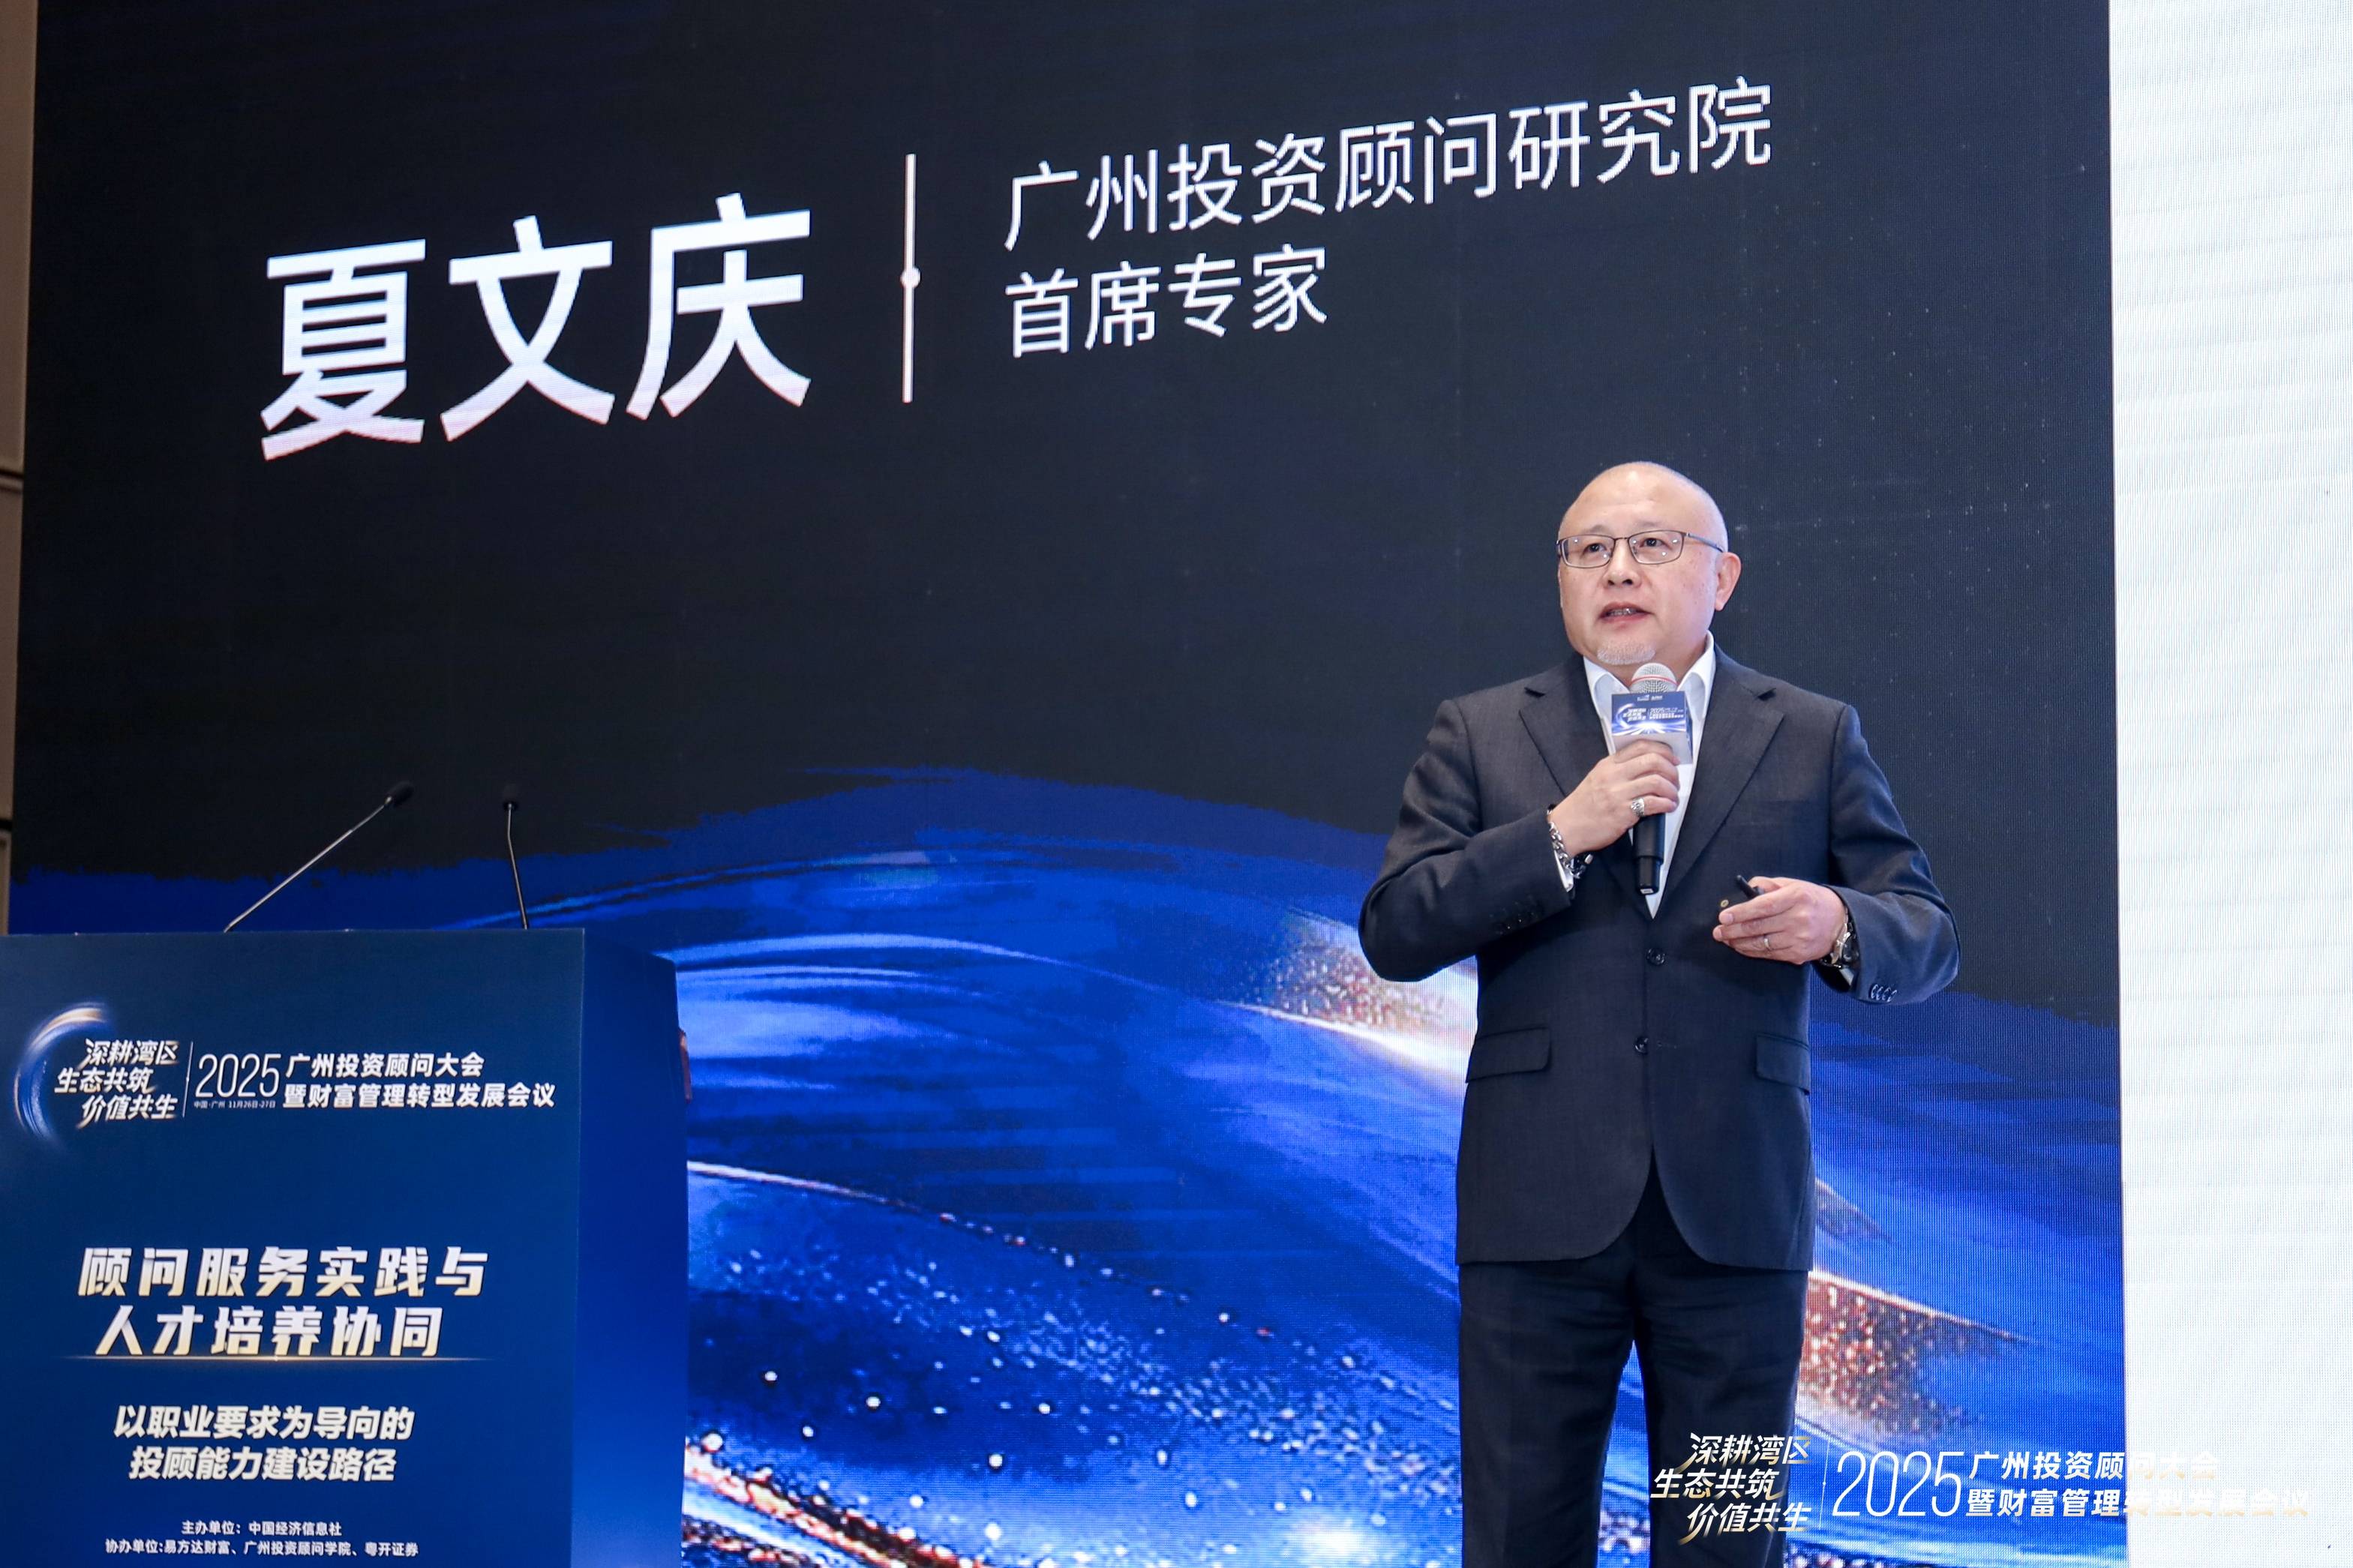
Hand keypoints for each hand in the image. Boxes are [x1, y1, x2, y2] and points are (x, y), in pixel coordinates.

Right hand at [1548, 739, 1682, 855]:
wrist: (1567, 827)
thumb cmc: (1584, 805)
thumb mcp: (1597, 777)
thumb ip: (1619, 769)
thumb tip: (1648, 767)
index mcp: (1609, 764)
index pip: (1641, 746)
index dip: (1663, 750)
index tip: (1673, 759)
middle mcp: (1614, 775)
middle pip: (1653, 761)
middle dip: (1671, 770)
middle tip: (1675, 780)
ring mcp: (1618, 794)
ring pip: (1656, 782)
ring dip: (1671, 790)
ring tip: (1672, 797)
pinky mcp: (1623, 813)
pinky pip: (1653, 804)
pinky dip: (1667, 804)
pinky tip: (1668, 807)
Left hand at [1713, 876, 1846, 964]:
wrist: (1841, 923)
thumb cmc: (1812, 900)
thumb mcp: (1794, 885)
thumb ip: (1769, 884)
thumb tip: (1746, 888)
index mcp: (1796, 897)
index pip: (1763, 906)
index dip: (1741, 913)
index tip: (1723, 917)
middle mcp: (1798, 919)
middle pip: (1758, 927)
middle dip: (1733, 930)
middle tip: (1717, 932)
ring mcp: (1798, 939)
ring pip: (1761, 943)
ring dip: (1739, 943)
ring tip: (1726, 940)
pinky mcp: (1798, 955)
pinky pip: (1769, 954)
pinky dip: (1752, 951)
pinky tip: (1741, 947)